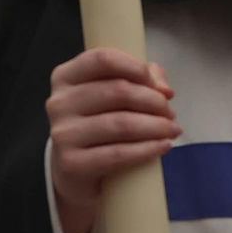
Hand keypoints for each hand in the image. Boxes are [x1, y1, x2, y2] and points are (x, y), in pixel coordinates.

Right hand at [47, 48, 180, 232]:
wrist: (74, 173)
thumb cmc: (98, 125)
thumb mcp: (110, 96)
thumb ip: (138, 79)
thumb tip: (165, 90)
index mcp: (65, 77)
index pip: (102, 60)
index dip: (136, 68)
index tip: (158, 85)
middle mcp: (59, 102)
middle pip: (117, 91)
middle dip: (154, 101)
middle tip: (170, 113)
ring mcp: (63, 133)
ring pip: (121, 123)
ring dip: (156, 126)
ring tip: (172, 130)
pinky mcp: (71, 163)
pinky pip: (118, 154)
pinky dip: (147, 149)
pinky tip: (163, 146)